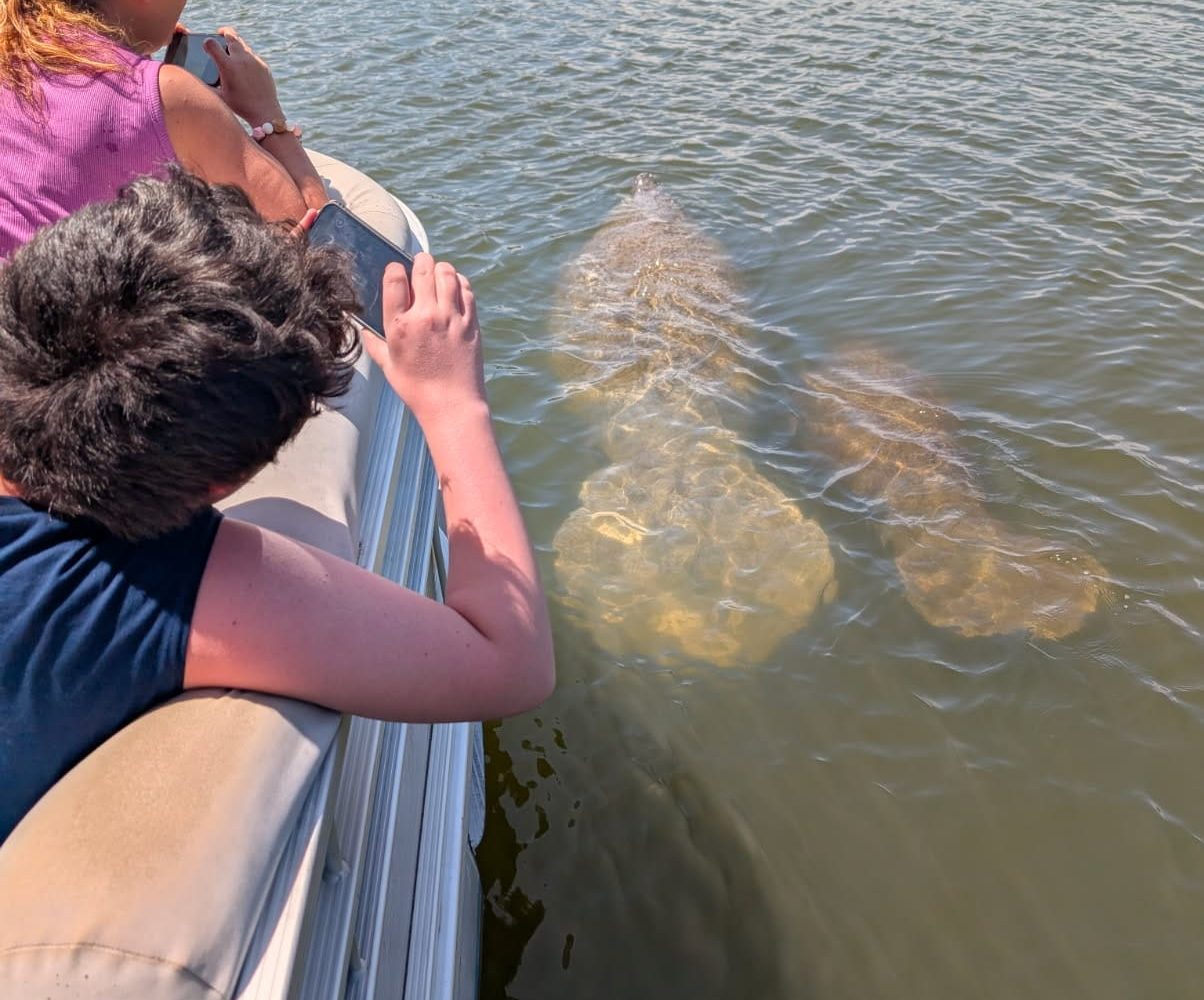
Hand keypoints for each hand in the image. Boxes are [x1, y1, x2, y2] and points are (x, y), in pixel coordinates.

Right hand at [205, 27, 283, 124]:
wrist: (265, 112)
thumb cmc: (240, 106)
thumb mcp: (219, 96)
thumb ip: (207, 85)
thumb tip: (195, 80)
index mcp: (228, 66)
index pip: (211, 43)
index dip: (206, 43)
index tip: (206, 46)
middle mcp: (241, 59)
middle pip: (231, 36)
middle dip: (224, 33)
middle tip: (221, 33)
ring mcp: (254, 61)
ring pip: (243, 44)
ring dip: (236, 44)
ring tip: (232, 50)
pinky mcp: (263, 65)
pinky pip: (253, 56)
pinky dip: (246, 57)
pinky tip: (244, 66)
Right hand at [359, 254, 486, 420]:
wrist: (452, 405)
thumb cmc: (418, 389)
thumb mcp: (389, 367)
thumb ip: (374, 343)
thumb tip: (362, 329)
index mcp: (400, 326)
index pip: (395, 279)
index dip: (395, 268)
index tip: (397, 271)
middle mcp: (426, 316)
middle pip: (423, 269)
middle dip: (420, 262)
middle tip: (419, 265)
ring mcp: (451, 317)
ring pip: (447, 273)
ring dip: (440, 268)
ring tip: (437, 274)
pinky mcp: (471, 322)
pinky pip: (466, 289)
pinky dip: (459, 282)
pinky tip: (454, 287)